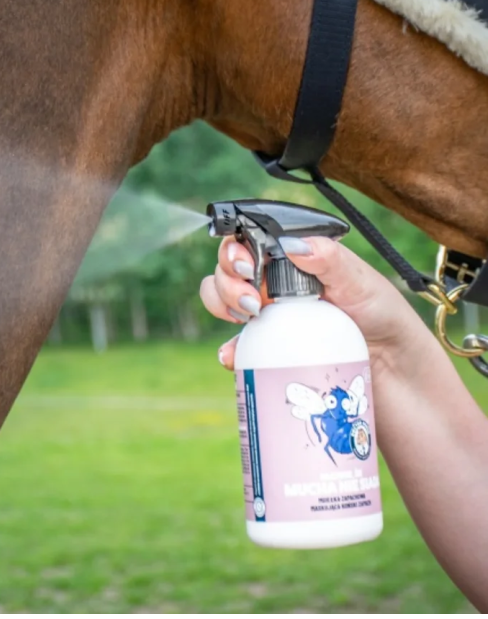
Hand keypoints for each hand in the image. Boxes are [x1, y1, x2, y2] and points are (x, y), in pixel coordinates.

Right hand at [200, 236, 430, 373]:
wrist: (396, 375)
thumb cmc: (385, 320)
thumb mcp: (362, 283)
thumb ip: (330, 260)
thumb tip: (292, 245)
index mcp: (295, 261)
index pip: (250, 242)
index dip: (237, 249)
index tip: (248, 266)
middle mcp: (276, 286)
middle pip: (229, 270)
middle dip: (227, 279)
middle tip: (252, 300)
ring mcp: (269, 320)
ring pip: (223, 302)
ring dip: (221, 304)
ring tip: (247, 318)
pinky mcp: (267, 355)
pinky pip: (236, 350)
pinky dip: (229, 351)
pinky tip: (233, 357)